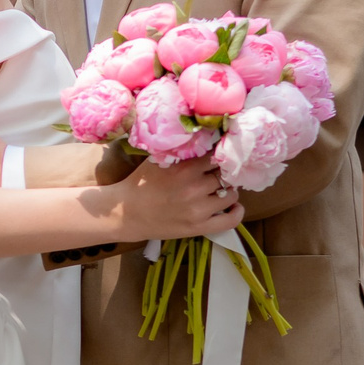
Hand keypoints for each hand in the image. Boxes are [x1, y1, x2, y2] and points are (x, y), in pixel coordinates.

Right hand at [114, 157, 245, 240]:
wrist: (126, 213)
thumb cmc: (141, 183)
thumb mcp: (158, 160)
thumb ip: (180, 151)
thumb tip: (203, 137)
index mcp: (185, 168)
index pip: (217, 155)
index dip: (219, 154)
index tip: (219, 154)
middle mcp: (195, 188)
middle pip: (225, 174)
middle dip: (222, 172)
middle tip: (218, 172)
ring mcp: (199, 210)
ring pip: (231, 194)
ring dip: (228, 190)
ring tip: (221, 188)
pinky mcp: (199, 228)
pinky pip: (230, 221)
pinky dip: (237, 212)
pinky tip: (234, 206)